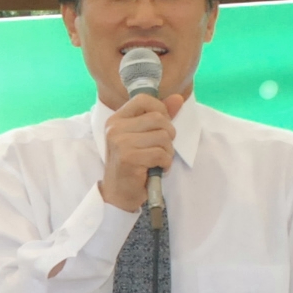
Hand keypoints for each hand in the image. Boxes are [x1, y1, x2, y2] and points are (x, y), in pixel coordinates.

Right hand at [98, 94, 176, 212]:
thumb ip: (159, 116)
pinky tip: (157, 169)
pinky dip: (165, 163)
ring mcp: (120, 143)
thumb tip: (178, 98)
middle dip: (168, 134)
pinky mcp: (128, 158)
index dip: (160, 110)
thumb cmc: (133, 164)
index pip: (144, 99)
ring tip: (159, 160)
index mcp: (116, 119)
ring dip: (168, 151)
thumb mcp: (143, 136)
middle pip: (158, 118)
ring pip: (162, 136)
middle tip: (162, 148)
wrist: (119, 193)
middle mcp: (115, 128)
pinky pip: (160, 154)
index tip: (160, 127)